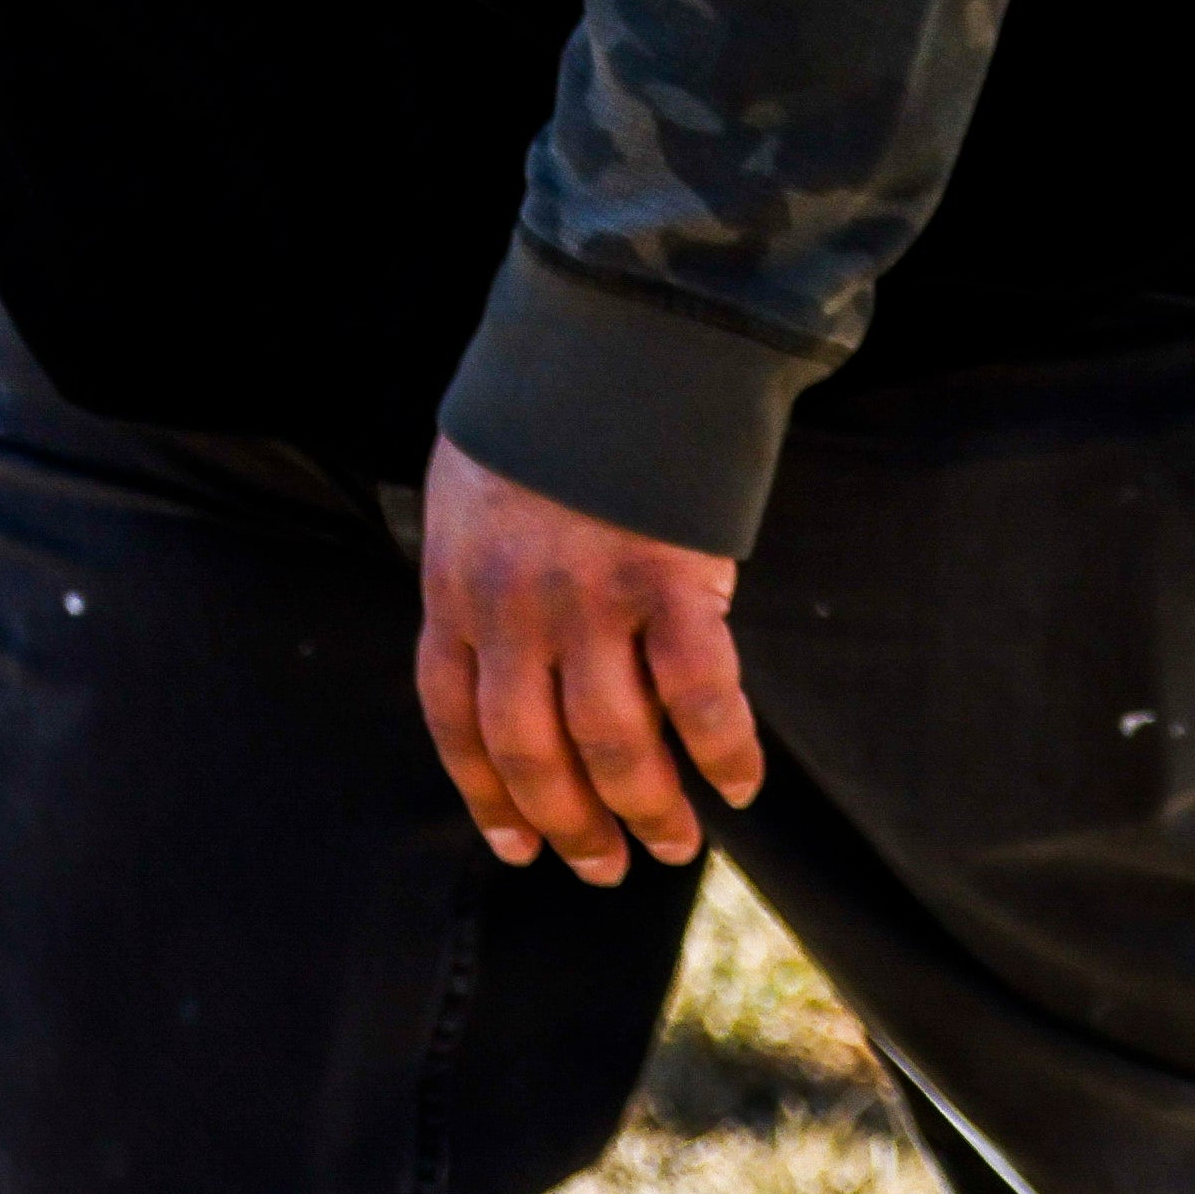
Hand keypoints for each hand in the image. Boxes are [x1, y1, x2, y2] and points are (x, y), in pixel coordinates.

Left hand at [414, 438, 761, 884]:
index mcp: (454, 590)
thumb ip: (492, 573)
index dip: (486, 794)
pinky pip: (700, 691)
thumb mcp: (479, 493)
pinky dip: (723, 749)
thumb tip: (530, 646)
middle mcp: (512, 610)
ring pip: (611, 741)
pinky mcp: (670, 579)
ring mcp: (590, 599)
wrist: (614, 327)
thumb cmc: (553, 405)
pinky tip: (740, 784)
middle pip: (532, 750)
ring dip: (647, 807)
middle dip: (571, 823)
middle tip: (609, 866)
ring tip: (677, 844)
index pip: (456, 722)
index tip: (520, 844)